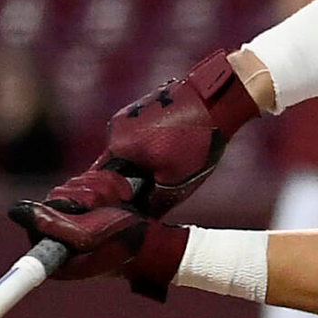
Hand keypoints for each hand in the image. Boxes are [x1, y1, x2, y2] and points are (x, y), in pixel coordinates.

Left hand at [10, 167, 188, 299]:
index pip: (34, 225)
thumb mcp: (88, 235)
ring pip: (72, 188)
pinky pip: (87, 183)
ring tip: (120, 203)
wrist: (159, 242)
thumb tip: (16, 210)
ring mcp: (77, 221)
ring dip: (99, 190)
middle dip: (84, 197)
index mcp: (58, 254)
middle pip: (55, 200)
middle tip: (107, 208)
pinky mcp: (90, 207)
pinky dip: (107, 185)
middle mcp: (63, 237)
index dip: (48, 216)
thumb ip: (52, 223)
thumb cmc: (128, 243)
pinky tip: (122, 196)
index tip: (73, 214)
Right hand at [99, 50, 259, 215]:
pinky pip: (141, 134)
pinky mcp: (143, 105)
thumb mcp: (174, 182)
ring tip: (171, 163)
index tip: (132, 205)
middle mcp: (115, 126)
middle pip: (118, 164)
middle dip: (134, 178)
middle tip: (157, 186)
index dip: (117, 197)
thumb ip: (152, 202)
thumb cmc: (195, 140)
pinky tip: (175, 146)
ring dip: (145, 161)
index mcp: (117, 145)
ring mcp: (129, 112)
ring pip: (131, 149)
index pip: (103, 180)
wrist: (214, 98)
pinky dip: (153, 144)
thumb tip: (140, 218)